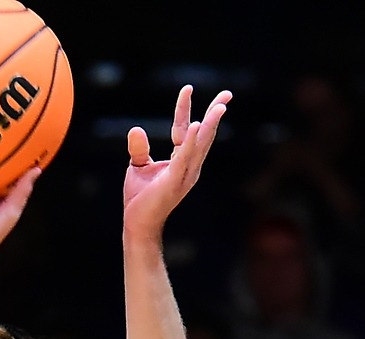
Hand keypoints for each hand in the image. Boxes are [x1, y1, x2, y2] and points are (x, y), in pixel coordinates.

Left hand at [123, 86, 231, 239]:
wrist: (137, 223)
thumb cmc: (139, 198)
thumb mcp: (138, 166)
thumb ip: (139, 148)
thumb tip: (136, 129)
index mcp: (181, 160)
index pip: (184, 128)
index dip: (185, 108)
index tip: (187, 88)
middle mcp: (189, 165)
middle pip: (203, 134)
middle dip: (214, 114)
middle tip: (227, 94)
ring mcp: (185, 173)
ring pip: (200, 144)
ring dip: (210, 124)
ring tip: (219, 106)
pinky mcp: (175, 179)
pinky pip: (184, 156)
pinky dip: (190, 140)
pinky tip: (195, 125)